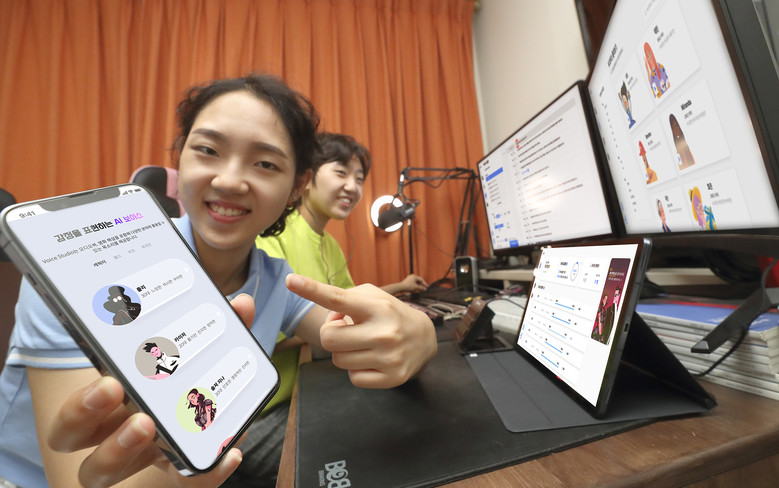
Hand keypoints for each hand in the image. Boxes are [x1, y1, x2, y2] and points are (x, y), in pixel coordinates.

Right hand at [43, 294, 255, 487]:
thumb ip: (221, 328)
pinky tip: (230, 453)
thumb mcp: (198, 356)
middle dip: (83, 413)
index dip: (81, 401)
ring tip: (148, 425)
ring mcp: (139, 460)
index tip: (109, 380)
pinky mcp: (175, 478)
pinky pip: (186, 485)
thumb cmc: (187, 384)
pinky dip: (209, 474)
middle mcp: (111, 432)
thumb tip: (242, 303)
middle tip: (114, 390)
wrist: (206, 431)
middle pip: (70, 436)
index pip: (75, 407)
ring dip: (117, 448)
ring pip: (100, 471)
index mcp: (109, 398)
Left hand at [286, 274, 436, 387]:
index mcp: (376, 307)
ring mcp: (388, 357)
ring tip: (363, 345)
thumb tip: (330, 319)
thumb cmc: (389, 314)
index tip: (290, 280)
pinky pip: (352, 377)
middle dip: (332, 334)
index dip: (312, 289)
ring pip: (338, 360)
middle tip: (347, 330)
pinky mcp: (391, 378)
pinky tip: (371, 360)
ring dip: (344, 353)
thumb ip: (345, 299)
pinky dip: (356, 370)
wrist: (424, 340)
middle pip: (329, 337)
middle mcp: (383, 331)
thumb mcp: (373, 297)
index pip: (338, 297)